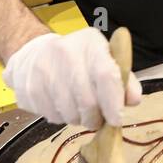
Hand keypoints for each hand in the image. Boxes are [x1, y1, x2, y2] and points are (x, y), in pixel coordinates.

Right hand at [2, 28, 142, 127]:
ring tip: (79, 110)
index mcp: (90, 43)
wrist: (33, 52)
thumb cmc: (78, 59)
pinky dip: (61, 118)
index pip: (106, 75)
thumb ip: (123, 79)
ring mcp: (43, 70)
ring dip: (79, 120)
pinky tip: (61, 105)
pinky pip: (52, 116)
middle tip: (97, 120)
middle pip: (87, 101)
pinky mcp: (28, 88)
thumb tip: (133, 100)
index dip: (113, 102)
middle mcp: (65, 52)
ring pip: (69, 113)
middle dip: (96, 118)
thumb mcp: (104, 59)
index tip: (117, 119)